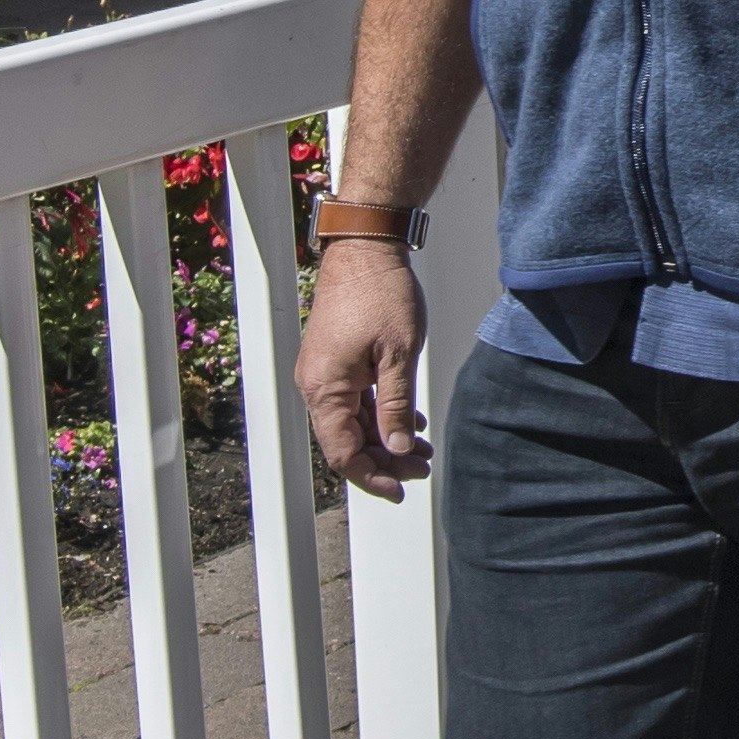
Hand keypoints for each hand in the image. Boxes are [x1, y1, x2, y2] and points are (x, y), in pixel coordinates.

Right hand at [296, 240, 430, 498]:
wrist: (366, 250)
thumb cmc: (380, 293)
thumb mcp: (399, 354)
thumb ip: (397, 406)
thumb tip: (399, 447)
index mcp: (325, 388)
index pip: (343, 452)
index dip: (372, 476)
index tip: (401, 489)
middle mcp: (316, 385)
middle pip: (346, 441)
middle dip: (385, 459)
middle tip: (422, 467)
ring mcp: (323, 374)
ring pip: (351, 423)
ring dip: (385, 438)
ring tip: (422, 449)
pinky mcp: (334, 363)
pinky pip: (353, 401)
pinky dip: (380, 415)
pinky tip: (410, 421)